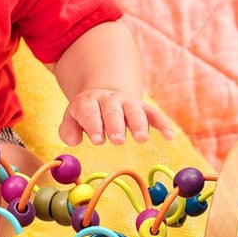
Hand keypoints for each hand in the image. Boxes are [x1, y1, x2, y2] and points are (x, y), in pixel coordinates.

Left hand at [59, 88, 173, 145]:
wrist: (104, 94)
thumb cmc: (87, 114)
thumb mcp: (72, 118)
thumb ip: (68, 129)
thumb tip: (72, 141)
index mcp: (89, 102)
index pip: (90, 112)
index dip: (93, 125)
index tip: (96, 139)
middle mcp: (109, 100)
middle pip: (112, 111)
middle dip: (115, 125)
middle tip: (117, 140)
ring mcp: (128, 103)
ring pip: (134, 110)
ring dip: (138, 124)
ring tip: (141, 138)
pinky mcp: (143, 108)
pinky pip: (154, 114)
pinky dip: (163, 123)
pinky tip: (169, 136)